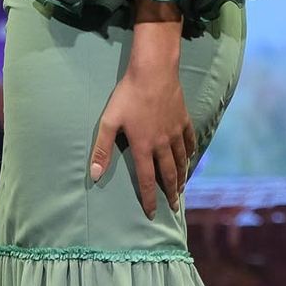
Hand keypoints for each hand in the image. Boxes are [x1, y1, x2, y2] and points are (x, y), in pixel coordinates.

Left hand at [89, 62, 196, 219]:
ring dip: (181, 177)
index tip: (151, 213)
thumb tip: (94, 174)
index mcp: (143, 147)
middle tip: (174, 207)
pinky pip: (189, 141)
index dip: (149, 199)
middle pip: (169, 174)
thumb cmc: (128, 95)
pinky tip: (190, 157)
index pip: (147, 180)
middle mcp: (162, 144)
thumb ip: (102, 149)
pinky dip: (190, 152)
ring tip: (182, 189)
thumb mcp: (109, 121)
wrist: (154, 72)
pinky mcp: (184, 120)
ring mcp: (176, 132)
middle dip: (171, 193)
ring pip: (181, 160)